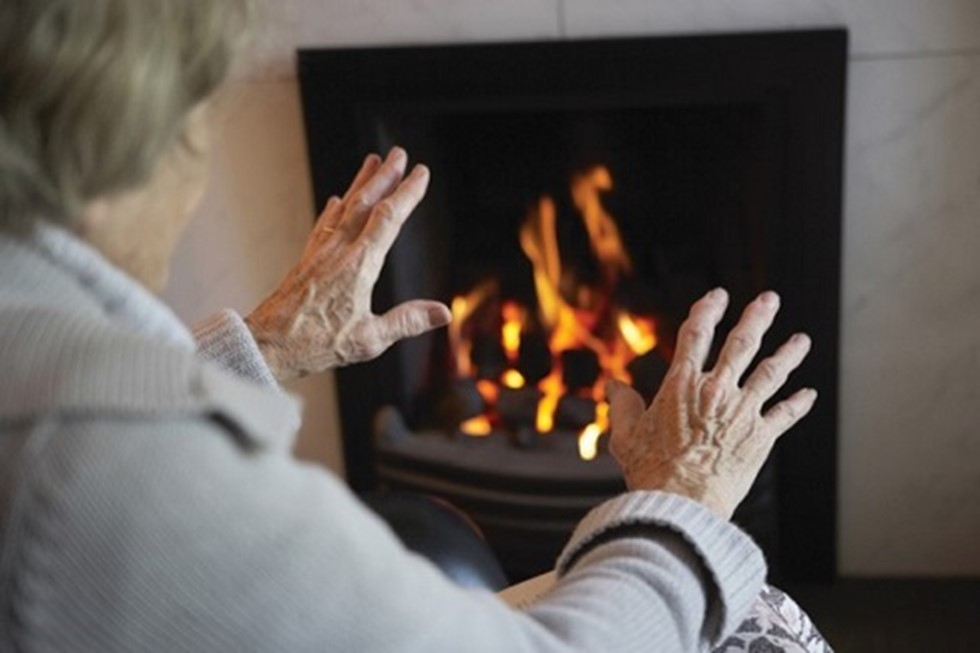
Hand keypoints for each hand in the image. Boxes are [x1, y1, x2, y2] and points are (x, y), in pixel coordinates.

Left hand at [245, 148, 450, 380]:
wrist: (266, 344)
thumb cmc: (316, 344)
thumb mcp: (369, 340)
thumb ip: (407, 322)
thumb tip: (443, 312)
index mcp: (358, 265)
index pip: (388, 219)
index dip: (407, 193)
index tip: (420, 173)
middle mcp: (338, 251)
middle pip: (365, 203)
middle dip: (385, 177)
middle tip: (399, 153)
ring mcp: (320, 253)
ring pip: (344, 208)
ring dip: (360, 183)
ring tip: (372, 162)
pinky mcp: (306, 261)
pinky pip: (324, 225)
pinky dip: (334, 209)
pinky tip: (335, 201)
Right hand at [606, 288, 816, 518]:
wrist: (683, 503)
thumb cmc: (651, 471)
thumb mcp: (626, 434)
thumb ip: (622, 405)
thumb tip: (614, 386)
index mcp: (682, 384)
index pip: (696, 334)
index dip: (707, 310)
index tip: (717, 296)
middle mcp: (716, 390)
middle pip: (742, 344)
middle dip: (757, 317)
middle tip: (769, 301)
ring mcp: (743, 412)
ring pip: (771, 372)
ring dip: (788, 353)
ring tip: (801, 340)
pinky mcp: (761, 437)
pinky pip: (785, 414)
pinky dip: (798, 403)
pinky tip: (809, 393)